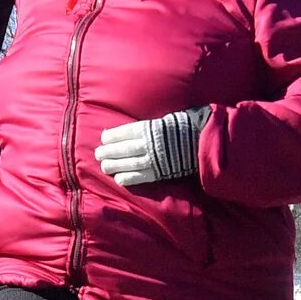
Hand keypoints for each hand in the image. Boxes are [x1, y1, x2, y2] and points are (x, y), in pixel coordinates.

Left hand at [94, 106, 209, 186]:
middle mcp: (148, 143)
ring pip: (128, 163)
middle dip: (109, 151)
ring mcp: (154, 159)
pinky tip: (119, 179)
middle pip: (123, 148)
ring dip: (114, 165)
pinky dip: (129, 178)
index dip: (112, 136)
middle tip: (98, 154)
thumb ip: (150, 126)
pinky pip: (141, 176)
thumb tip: (136, 129)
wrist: (203, 140)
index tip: (104, 138)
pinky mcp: (160, 171)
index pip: (125, 132)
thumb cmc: (185, 127)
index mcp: (150, 128)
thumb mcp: (167, 119)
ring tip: (104, 166)